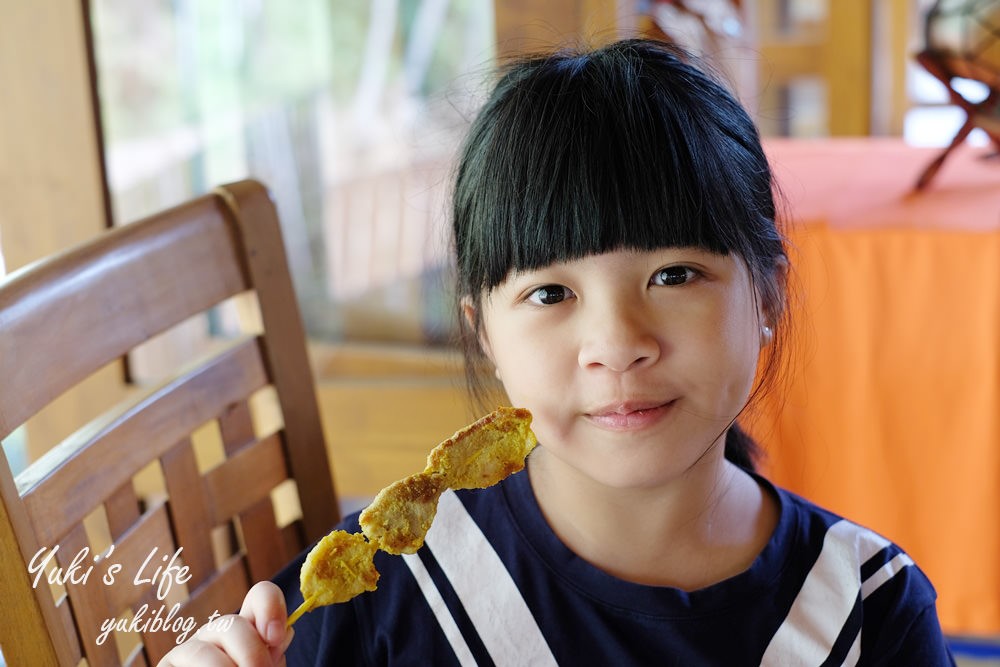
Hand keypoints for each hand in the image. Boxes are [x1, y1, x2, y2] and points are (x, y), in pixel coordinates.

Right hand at [158, 582, 292, 665]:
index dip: (271, 607)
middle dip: (251, 652)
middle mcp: (216, 634)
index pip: (261, 595)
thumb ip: (271, 656)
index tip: (277, 637)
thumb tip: (283, 632)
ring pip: (202, 650)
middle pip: (231, 623)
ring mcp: (188, 651)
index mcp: (248, 629)